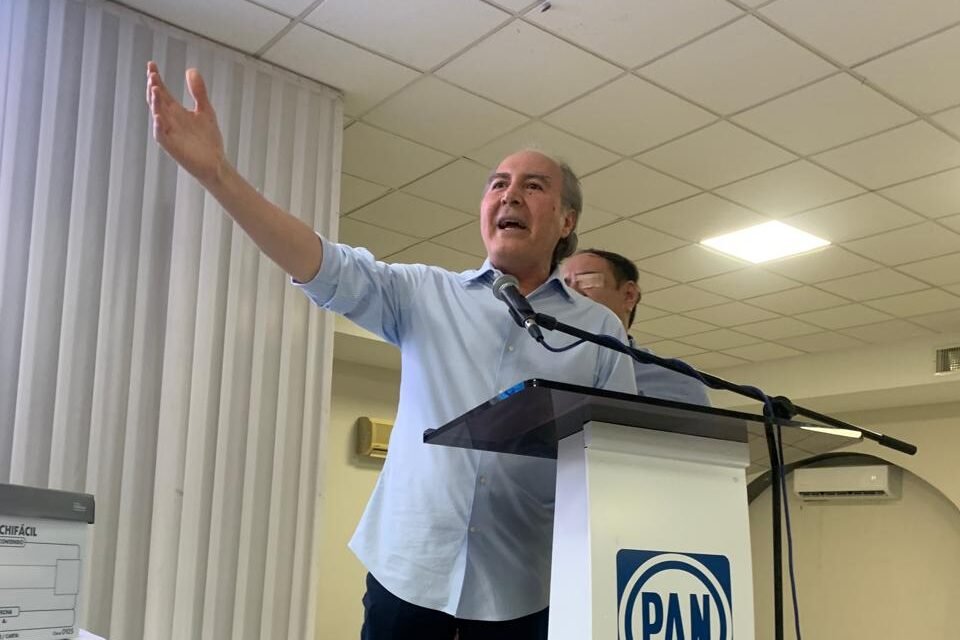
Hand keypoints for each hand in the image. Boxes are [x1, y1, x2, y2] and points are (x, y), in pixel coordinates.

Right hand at [146, 61, 226, 187]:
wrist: (215, 162)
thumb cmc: (208, 139)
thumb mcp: (205, 110)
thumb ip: (198, 91)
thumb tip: (190, 70)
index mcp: (175, 110)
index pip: (162, 91)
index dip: (156, 78)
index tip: (151, 64)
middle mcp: (169, 120)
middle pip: (157, 100)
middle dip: (153, 87)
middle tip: (152, 74)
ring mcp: (169, 132)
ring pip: (157, 114)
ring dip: (155, 102)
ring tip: (155, 88)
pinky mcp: (171, 146)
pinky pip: (161, 135)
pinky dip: (159, 125)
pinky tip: (159, 116)